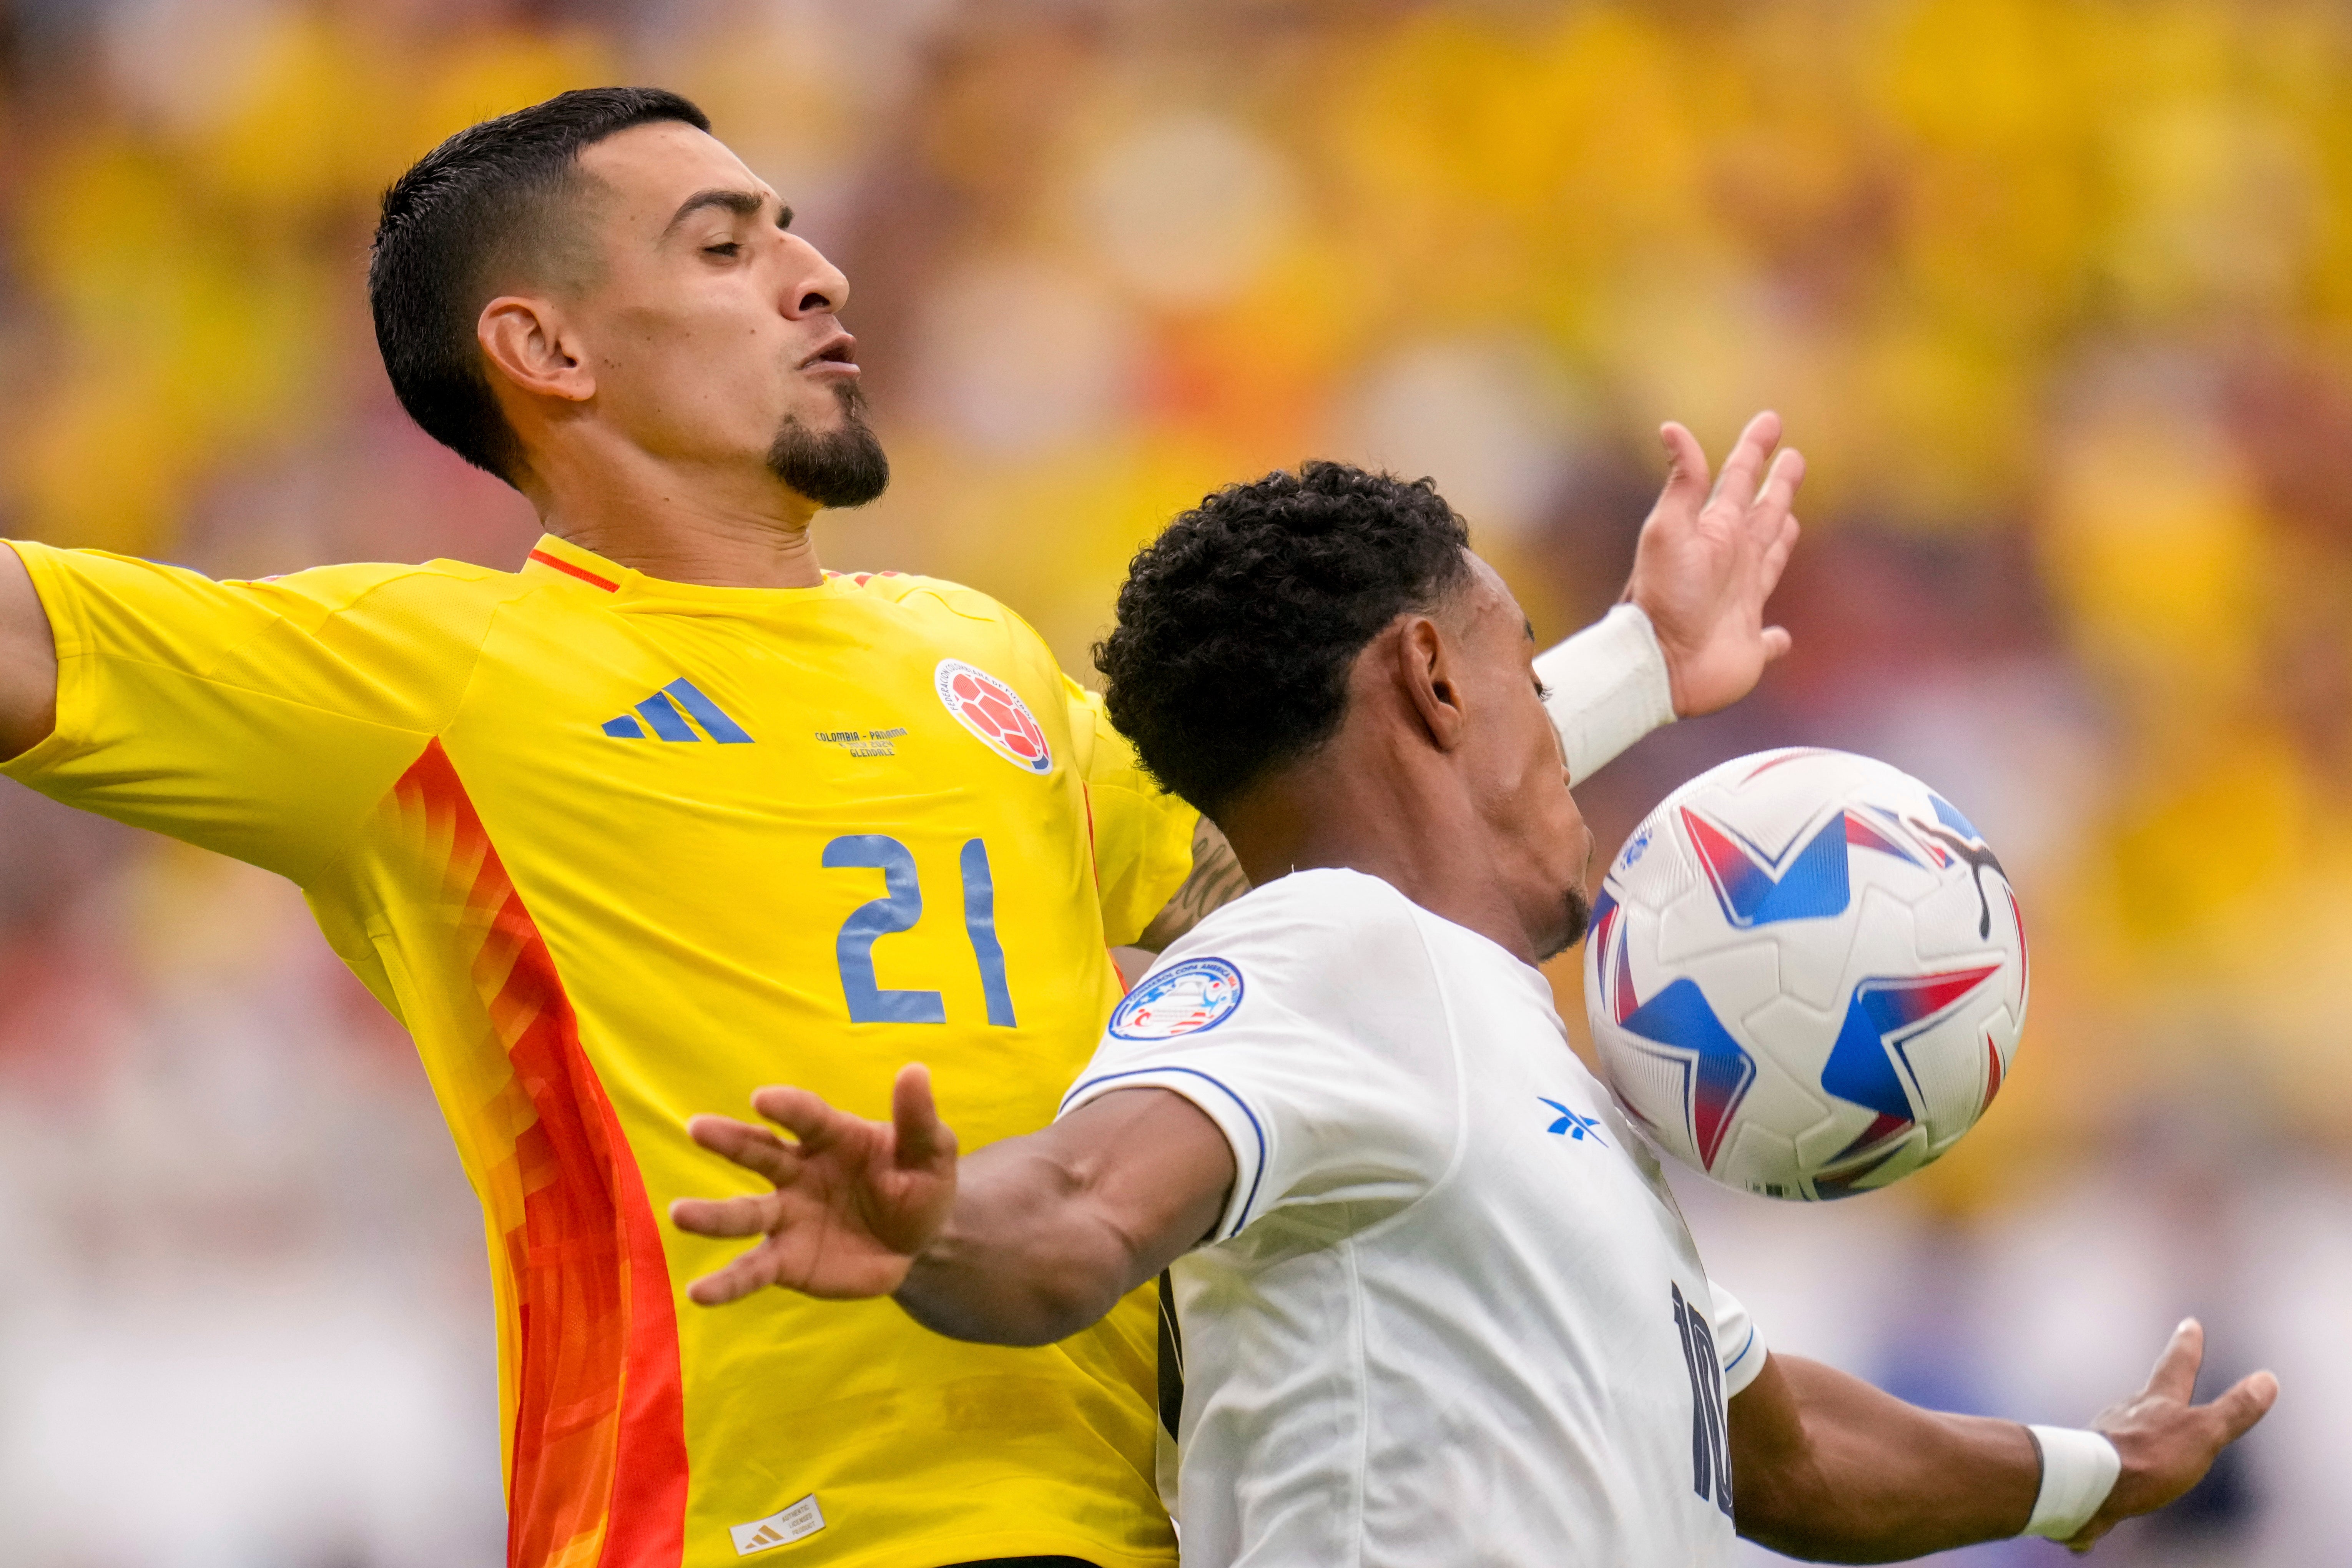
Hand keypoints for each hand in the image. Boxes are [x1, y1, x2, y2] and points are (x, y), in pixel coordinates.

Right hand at [669, 1064, 958, 1305]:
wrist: (920, 1243)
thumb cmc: (920, 1185)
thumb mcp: (932, 1153)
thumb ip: (918, 1119)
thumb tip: (915, 1071)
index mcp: (832, 1137)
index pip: (805, 1117)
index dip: (786, 1106)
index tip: (762, 1099)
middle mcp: (799, 1172)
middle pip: (759, 1152)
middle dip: (729, 1140)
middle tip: (697, 1127)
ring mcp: (788, 1217)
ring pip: (745, 1212)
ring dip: (712, 1214)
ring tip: (679, 1213)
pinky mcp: (787, 1260)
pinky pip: (752, 1270)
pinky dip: (726, 1282)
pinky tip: (698, 1292)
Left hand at [1622, 410, 1803, 716]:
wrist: (1658, 663)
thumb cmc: (1662, 597)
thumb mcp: (1667, 531)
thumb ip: (1681, 482)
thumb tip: (1671, 427)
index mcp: (1715, 533)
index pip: (1737, 479)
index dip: (1754, 448)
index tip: (1770, 420)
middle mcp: (1731, 563)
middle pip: (1762, 513)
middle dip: (1777, 485)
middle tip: (1793, 457)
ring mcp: (1741, 604)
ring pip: (1770, 561)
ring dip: (1782, 539)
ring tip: (1792, 519)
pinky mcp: (1749, 645)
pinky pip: (1770, 639)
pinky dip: (1778, 639)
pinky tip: (1781, 638)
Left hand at [2063, 1318, 2277, 1550]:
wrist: (2089, 1487)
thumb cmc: (2148, 1458)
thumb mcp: (2201, 1433)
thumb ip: (2233, 1410)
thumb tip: (2268, 1380)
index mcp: (2156, 1400)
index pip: (2178, 1365)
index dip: (2187, 1345)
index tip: (2189, 1323)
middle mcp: (2128, 1411)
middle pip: (2149, 1393)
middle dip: (2162, 1386)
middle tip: (2168, 1372)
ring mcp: (2107, 1436)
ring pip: (2128, 1423)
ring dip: (2140, 1422)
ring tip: (2147, 1423)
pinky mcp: (2094, 1465)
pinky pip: (2114, 1456)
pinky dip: (2124, 1457)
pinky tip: (2124, 1467)